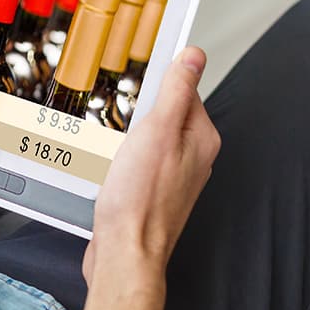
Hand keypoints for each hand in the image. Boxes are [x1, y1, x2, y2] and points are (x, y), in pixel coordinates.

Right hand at [83, 47, 219, 286]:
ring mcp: (172, 176)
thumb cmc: (140, 201)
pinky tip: (108, 164)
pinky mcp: (151, 191)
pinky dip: (120, 156)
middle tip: (120, 115)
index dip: (158, 80)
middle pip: (164, 112)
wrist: (124, 253)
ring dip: (126, 134)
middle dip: (138, 109)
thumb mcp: (157, 131)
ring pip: (147, 137)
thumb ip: (176, 91)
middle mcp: (192, 157)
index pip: (184, 89)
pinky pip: (136, 160)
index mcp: (201, 138)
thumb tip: (194, 56)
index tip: (137, 77)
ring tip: (112, 143)